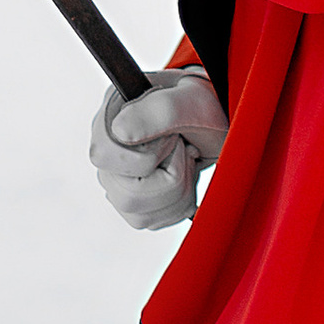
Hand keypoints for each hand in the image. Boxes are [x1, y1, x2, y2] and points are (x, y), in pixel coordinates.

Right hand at [90, 68, 228, 231]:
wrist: (219, 117)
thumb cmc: (207, 102)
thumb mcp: (191, 101)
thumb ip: (158, 111)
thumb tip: (119, 131)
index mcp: (111, 115)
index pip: (105, 158)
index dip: (147, 157)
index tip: (173, 138)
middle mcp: (109, 148)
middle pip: (126, 197)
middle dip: (172, 180)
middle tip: (185, 152)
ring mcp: (118, 176)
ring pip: (140, 217)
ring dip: (179, 193)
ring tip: (187, 162)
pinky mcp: (135, 198)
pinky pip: (152, 222)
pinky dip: (180, 205)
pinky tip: (185, 177)